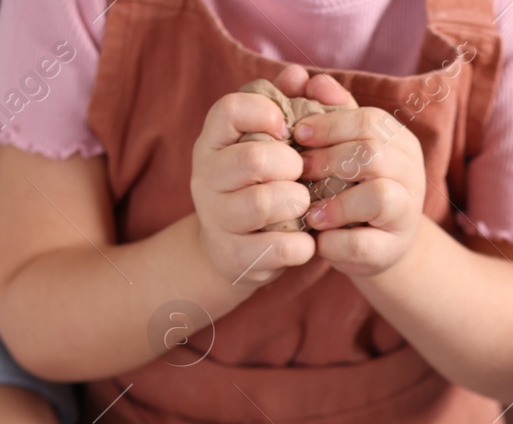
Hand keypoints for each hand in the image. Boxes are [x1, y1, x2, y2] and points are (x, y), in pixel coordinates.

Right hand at [191, 82, 314, 285]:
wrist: (233, 250)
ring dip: (297, 202)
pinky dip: (302, 245)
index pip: (230, 110)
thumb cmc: (261, 184)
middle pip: (253, 159)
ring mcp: (215, 219)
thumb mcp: (272, 142)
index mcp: (213, 141)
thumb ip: (290, 104)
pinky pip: (276, 248)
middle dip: (292, 165)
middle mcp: (205, 177)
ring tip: (304, 204)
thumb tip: (302, 76)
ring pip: (262, 203)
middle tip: (302, 173)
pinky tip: (306, 239)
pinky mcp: (232, 257)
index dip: (266, 113)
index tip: (288, 128)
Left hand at [294, 99, 424, 276]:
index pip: (368, 121)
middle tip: (299, 171)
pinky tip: (318, 239)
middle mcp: (411, 172)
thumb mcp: (342, 148)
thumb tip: (306, 78)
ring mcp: (407, 213)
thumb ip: (327, 112)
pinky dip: (336, 241)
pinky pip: (365, 243)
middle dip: (329, 160)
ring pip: (379, 195)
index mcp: (399, 141)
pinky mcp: (392, 249)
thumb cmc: (351, 189)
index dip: (329, 124)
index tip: (298, 134)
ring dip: (336, 203)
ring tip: (310, 212)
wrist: (376, 245)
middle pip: (373, 153)